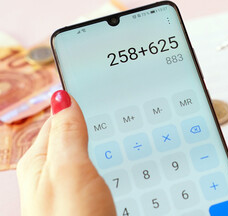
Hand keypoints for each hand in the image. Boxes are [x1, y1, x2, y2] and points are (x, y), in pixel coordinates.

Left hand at [17, 90, 115, 215]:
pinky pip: (100, 173)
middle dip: (97, 124)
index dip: (80, 102)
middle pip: (75, 137)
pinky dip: (113, 165)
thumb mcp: (69, 170)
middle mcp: (51, 174)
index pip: (59, 118)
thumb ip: (68, 133)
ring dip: (108, 146)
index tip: (102, 87)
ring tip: (125, 135)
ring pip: (91, 155)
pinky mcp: (87, 202)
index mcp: (39, 162)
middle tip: (121, 111)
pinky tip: (123, 165)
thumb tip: (61, 98)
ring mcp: (70, 189)